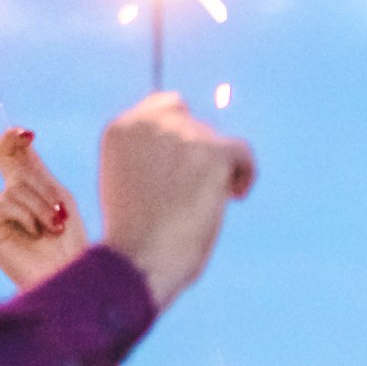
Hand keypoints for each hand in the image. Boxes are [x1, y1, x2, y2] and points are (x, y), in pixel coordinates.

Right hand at [0, 130, 84, 289]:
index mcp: (24, 191)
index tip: (26, 134)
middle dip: (43, 188)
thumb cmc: (74, 242)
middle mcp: (6, 201)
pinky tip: (36, 238)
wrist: (73, 277)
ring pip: (14, 188)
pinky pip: (6, 204)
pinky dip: (29, 218)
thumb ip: (34, 168)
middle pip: (15, 170)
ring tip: (55, 229)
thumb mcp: (59, 197)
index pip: (8, 156)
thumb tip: (20, 135)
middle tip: (59, 216)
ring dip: (43, 207)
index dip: (11, 140)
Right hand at [98, 92, 254, 310]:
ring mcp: (181, 134)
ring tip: (210, 204)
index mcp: (121, 129)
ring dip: (220, 170)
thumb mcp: (130, 188)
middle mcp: (149, 123)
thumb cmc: (132, 240)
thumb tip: (190, 163)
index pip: (164, 107)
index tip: (188, 163)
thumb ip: (151, 163)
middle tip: (199, 192)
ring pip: (218, 142)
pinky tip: (235, 196)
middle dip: (200, 157)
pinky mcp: (211, 152)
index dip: (183, 133)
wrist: (136, 258)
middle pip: (194, 126)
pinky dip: (245, 173)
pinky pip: (242, 152)